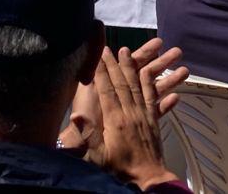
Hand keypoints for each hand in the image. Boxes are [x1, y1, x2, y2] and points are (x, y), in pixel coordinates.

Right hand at [88, 46, 182, 188]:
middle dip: (116, 64)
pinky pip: (152, 98)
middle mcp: (131, 114)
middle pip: (123, 84)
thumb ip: (87, 137)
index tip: (98, 55)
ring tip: (130, 53)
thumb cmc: (119, 169)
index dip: (102, 71)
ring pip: (140, 86)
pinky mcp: (153, 121)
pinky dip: (151, 84)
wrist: (148, 179)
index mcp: (115, 121)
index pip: (107, 90)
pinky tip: (151, 74)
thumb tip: (74, 117)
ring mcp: (144, 116)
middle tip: (112, 48)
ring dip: (135, 68)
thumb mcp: (98, 156)